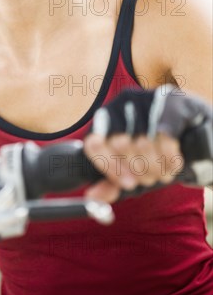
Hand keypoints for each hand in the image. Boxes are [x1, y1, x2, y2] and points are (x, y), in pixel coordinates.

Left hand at [83, 85, 212, 201]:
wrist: (201, 136)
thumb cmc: (161, 152)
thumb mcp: (135, 170)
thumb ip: (113, 182)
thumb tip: (92, 197)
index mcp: (108, 116)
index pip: (94, 142)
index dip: (110, 168)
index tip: (127, 183)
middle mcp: (124, 101)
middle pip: (120, 144)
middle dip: (138, 170)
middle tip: (152, 179)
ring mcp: (147, 97)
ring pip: (143, 141)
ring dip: (157, 166)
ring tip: (165, 172)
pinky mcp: (172, 100)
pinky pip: (165, 135)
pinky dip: (171, 156)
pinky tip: (176, 163)